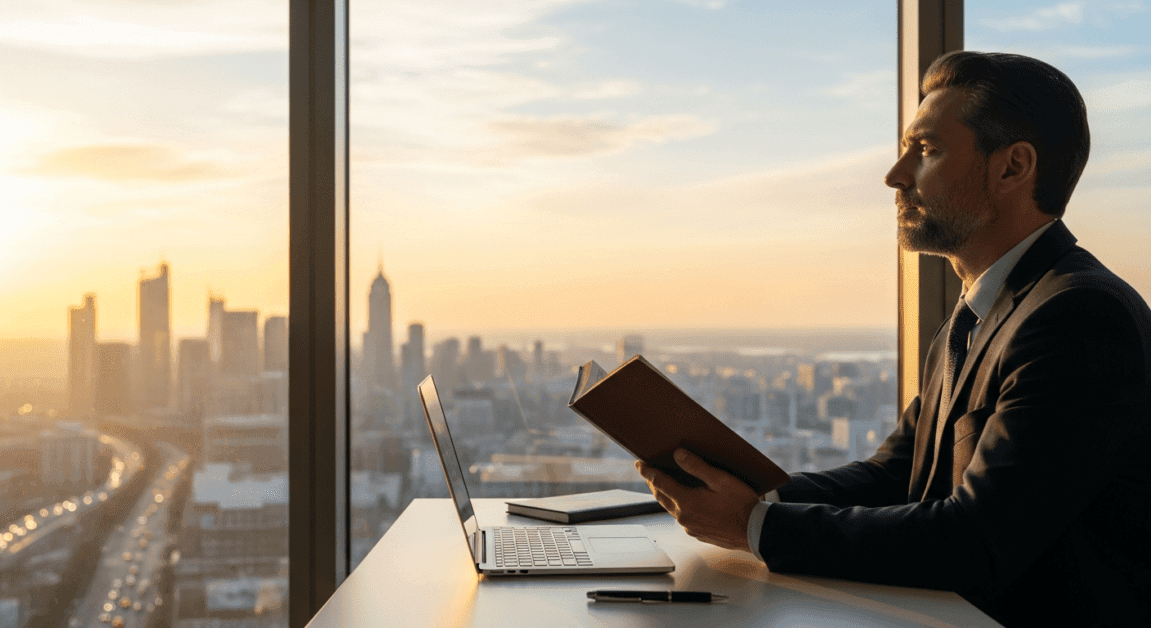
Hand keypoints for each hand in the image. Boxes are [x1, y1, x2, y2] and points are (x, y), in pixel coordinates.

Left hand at [635, 448, 759, 551]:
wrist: (756, 531)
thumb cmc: (742, 505)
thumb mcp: (721, 480)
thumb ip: (697, 466)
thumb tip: (678, 454)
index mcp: (687, 502)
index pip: (660, 483)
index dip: (648, 472)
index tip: (640, 464)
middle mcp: (684, 517)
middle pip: (661, 496)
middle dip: (653, 483)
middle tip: (648, 472)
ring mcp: (690, 527)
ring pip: (671, 508)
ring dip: (666, 495)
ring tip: (664, 484)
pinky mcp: (697, 534)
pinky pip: (682, 518)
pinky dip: (678, 506)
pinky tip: (685, 501)